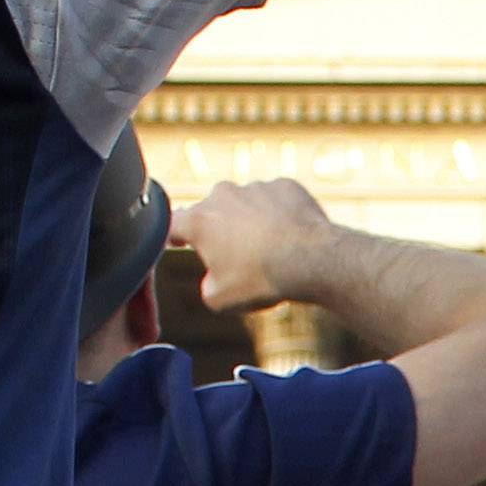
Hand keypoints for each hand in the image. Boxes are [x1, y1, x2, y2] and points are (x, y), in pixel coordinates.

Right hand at [171, 177, 336, 316]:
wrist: (311, 260)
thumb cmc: (261, 280)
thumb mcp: (220, 299)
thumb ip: (207, 284)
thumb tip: (214, 277)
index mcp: (200, 221)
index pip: (174, 224)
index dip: (173, 235)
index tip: (177, 241)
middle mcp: (223, 195)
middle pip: (212, 212)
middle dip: (218, 230)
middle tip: (235, 256)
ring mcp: (255, 187)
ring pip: (245, 204)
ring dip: (250, 221)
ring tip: (268, 249)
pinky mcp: (285, 185)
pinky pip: (275, 200)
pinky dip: (278, 214)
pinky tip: (289, 236)